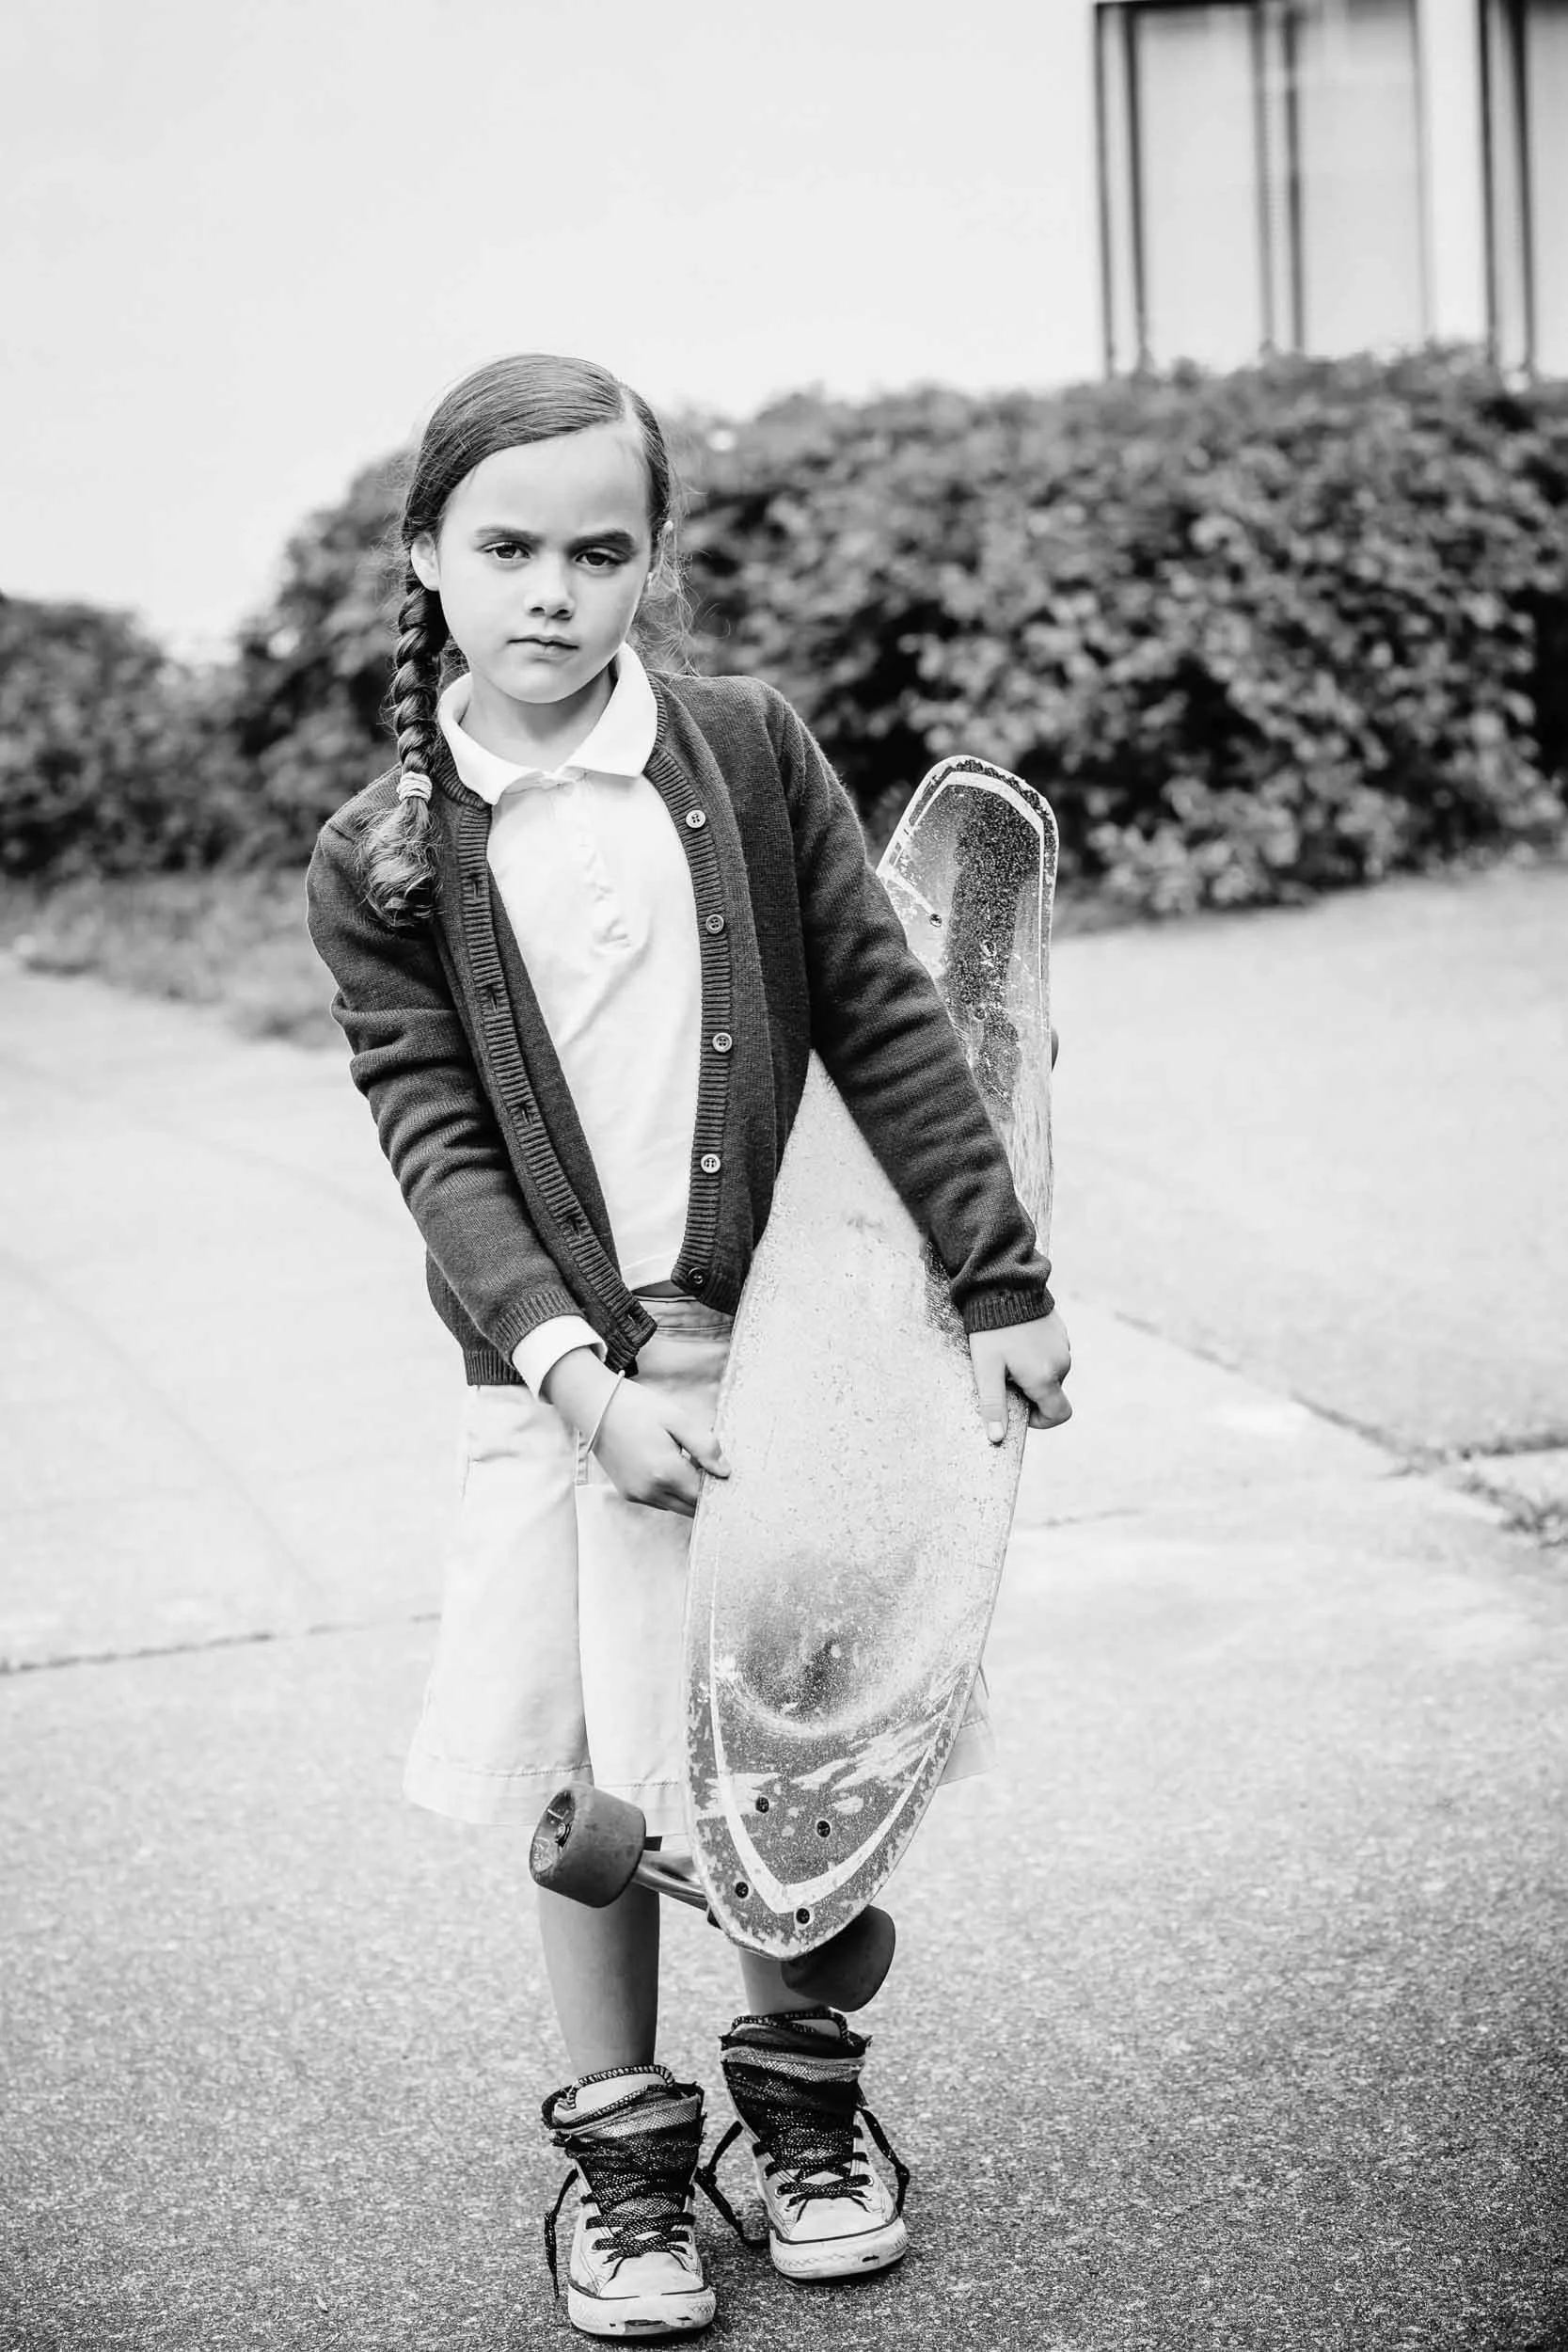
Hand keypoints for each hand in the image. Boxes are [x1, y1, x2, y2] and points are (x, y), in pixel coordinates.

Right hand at [591, 1379, 730, 1517]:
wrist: (596, 1407)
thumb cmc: (639, 1408)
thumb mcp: (678, 1419)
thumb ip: (705, 1447)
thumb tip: (725, 1472)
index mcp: (665, 1472)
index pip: (703, 1496)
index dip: (716, 1485)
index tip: (722, 1469)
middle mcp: (650, 1491)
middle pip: (690, 1507)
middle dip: (702, 1491)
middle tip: (706, 1463)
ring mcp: (637, 1495)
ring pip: (675, 1506)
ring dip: (686, 1491)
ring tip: (686, 1460)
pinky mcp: (628, 1493)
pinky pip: (659, 1501)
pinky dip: (669, 1490)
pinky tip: (668, 1464)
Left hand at [968, 1309, 1071, 1440]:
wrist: (1004, 1284)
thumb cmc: (992, 1330)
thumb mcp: (986, 1369)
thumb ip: (993, 1404)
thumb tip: (997, 1438)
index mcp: (1045, 1377)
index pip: (1059, 1415)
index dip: (1041, 1421)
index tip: (1019, 1408)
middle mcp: (1061, 1364)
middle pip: (1051, 1392)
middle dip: (1030, 1391)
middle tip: (1003, 1374)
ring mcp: (1064, 1345)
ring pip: (1051, 1371)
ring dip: (1033, 1371)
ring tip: (1008, 1353)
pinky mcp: (1060, 1330)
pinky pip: (1052, 1352)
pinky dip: (1037, 1354)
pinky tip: (1016, 1339)